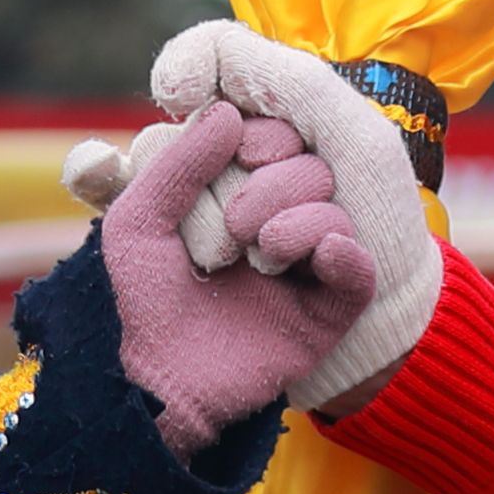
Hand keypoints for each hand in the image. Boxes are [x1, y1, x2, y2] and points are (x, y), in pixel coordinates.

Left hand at [96, 95, 377, 460]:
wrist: (150, 381)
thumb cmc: (135, 297)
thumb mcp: (139, 219)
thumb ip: (179, 162)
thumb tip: (231, 112)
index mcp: (233, 192)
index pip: (273, 136)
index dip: (263, 134)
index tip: (241, 151)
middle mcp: (275, 222)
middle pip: (311, 165)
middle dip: (275, 183)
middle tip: (236, 226)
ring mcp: (303, 267)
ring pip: (335, 210)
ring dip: (299, 219)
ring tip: (261, 255)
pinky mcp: (324, 314)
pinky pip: (358, 272)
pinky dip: (347, 255)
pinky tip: (325, 254)